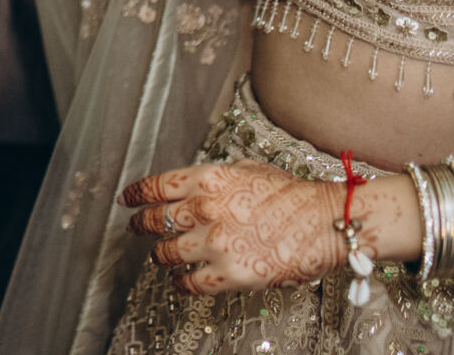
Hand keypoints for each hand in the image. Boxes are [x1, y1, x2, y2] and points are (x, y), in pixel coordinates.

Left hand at [120, 160, 342, 294]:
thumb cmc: (292, 195)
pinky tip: (179, 282)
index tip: (126, 200)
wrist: (327, 221)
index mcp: (208, 179)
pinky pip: (191, 282)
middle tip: (136, 229)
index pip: (155, 187)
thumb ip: (215, 178)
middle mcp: (205, 209)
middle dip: (140, 226)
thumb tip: (192, 186)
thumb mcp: (247, 170)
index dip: (135, 195)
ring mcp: (216, 242)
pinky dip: (180, 284)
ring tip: (160, 257)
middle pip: (154, 220)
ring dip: (160, 256)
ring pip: (167, 253)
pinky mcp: (231, 273)